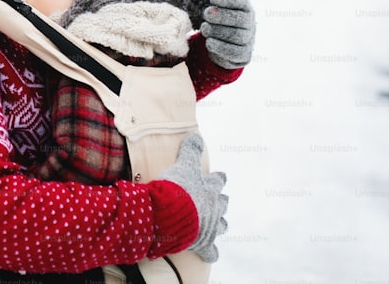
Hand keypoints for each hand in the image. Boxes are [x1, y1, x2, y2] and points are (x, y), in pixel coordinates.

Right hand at [158, 133, 227, 262]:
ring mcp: (209, 225)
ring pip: (220, 225)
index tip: (220, 176)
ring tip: (221, 224)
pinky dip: (210, 253)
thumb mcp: (183, 164)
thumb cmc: (177, 188)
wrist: (170, 214)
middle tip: (221, 200)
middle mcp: (213, 207)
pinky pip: (210, 251)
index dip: (218, 178)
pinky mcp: (203, 242)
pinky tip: (211, 255)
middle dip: (221, 201)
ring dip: (220, 223)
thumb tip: (196, 135)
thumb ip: (190, 150)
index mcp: (209, 188)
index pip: (217, 180)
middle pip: (222, 203)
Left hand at [200, 0, 255, 68]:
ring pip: (237, 36)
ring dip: (218, 31)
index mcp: (246, 8)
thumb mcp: (219, 2)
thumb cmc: (220, 17)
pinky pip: (234, 53)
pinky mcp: (243, 56)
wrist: (221, 42)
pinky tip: (209, 42)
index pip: (242, 1)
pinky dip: (220, 47)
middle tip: (206, 14)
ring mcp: (248, 41)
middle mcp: (250, 24)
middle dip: (221, 16)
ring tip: (204, 28)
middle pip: (240, 20)